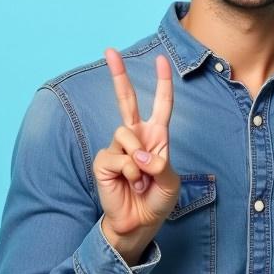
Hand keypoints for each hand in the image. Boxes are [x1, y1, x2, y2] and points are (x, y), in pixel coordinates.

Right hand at [93, 49, 179, 264]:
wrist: (139, 223)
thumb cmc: (157, 201)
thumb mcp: (170, 183)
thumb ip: (160, 166)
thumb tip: (140, 155)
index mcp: (157, 137)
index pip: (161, 105)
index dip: (162, 83)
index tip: (161, 60)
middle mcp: (135, 138)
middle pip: (126, 100)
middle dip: (118, 75)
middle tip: (109, 50)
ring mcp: (117, 148)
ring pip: (126, 135)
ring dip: (138, 161)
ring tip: (141, 180)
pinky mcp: (103, 161)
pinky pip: (117, 157)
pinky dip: (128, 172)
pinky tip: (130, 184)